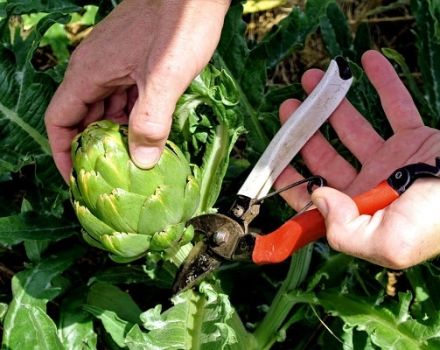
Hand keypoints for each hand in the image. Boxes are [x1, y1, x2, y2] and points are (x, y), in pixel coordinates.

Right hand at [45, 0, 229, 181]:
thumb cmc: (180, 23)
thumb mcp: (166, 76)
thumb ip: (152, 119)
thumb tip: (142, 160)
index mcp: (90, 72)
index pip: (59, 120)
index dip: (63, 153)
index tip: (76, 179)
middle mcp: (96, 69)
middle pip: (82, 117)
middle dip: (92, 149)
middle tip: (109, 179)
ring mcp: (116, 65)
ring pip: (105, 109)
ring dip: (114, 135)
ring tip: (130, 162)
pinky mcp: (135, 64)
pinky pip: (124, 98)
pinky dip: (131, 119)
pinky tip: (147, 134)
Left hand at [276, 50, 439, 268]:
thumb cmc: (439, 222)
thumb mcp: (389, 243)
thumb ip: (344, 231)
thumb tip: (319, 199)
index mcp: (359, 210)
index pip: (313, 198)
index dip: (290, 180)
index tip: (274, 158)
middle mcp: (371, 185)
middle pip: (326, 157)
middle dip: (303, 133)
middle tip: (289, 107)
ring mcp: (393, 160)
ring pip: (354, 127)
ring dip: (331, 103)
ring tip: (310, 79)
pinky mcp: (416, 138)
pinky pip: (396, 105)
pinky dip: (383, 82)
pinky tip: (367, 61)